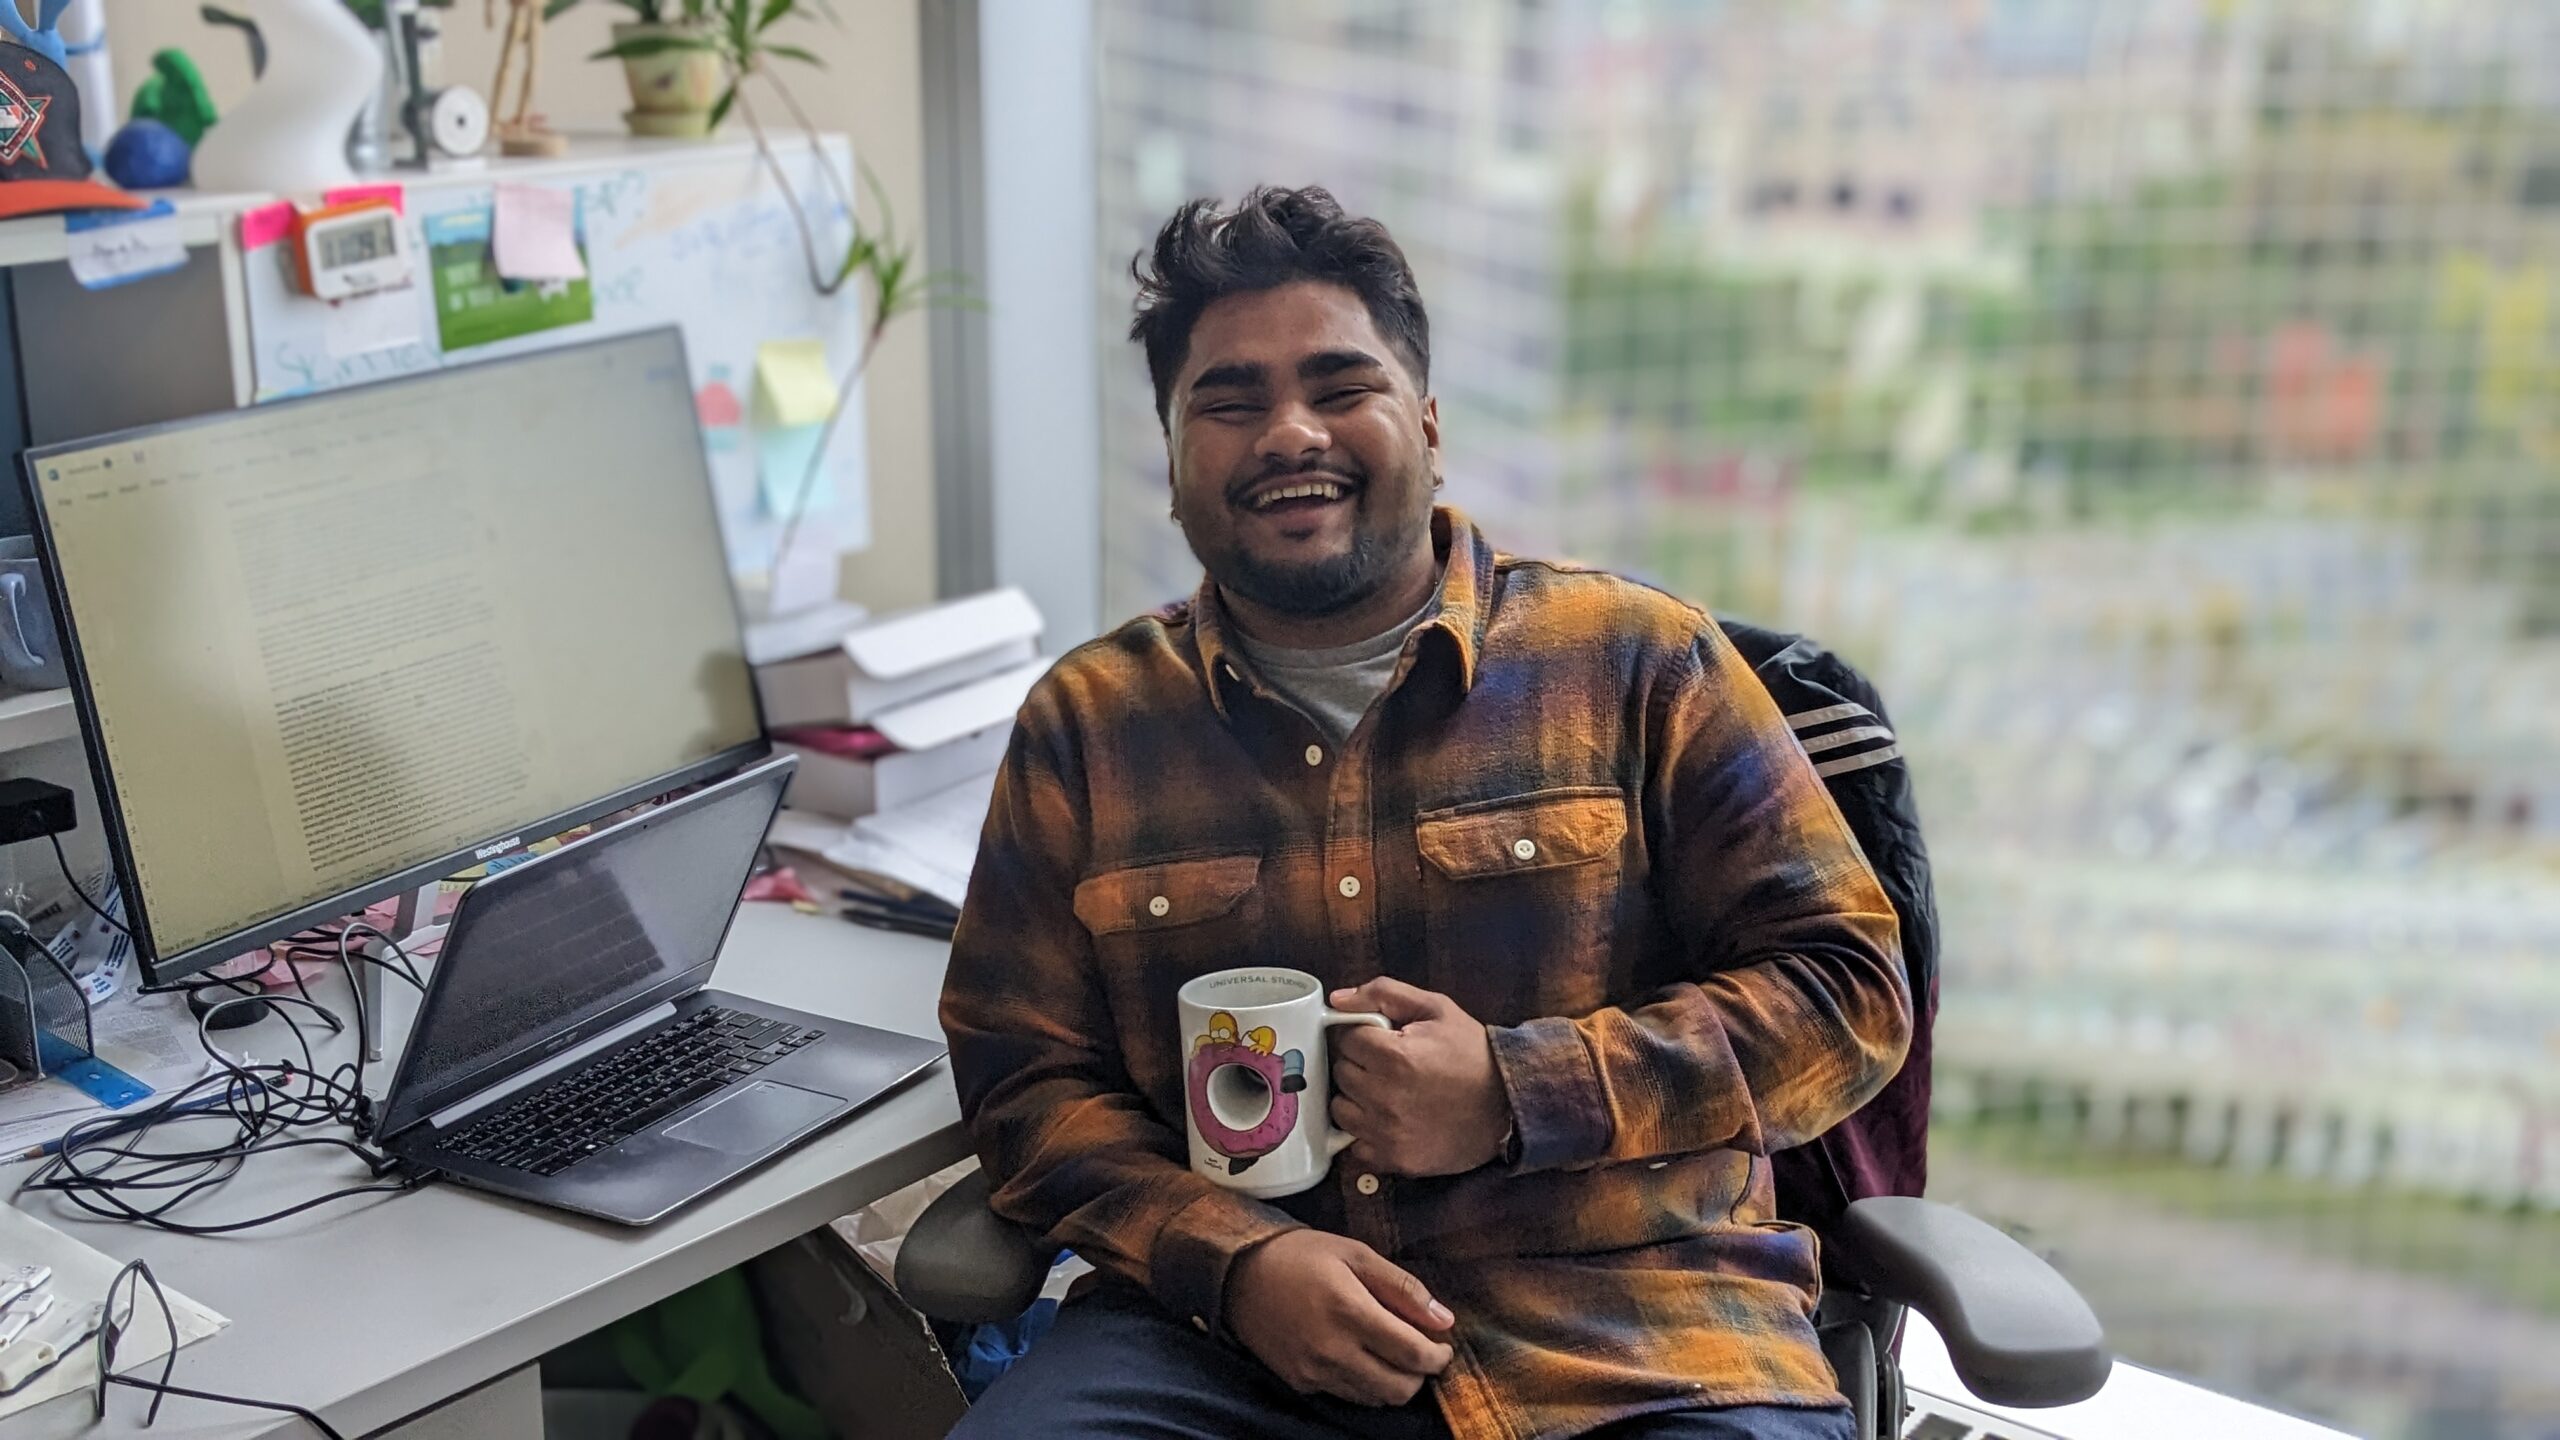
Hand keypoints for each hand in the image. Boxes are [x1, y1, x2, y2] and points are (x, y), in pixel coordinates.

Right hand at [1226, 1229, 1454, 1405]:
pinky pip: (1347, 1395)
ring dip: (1393, 1381)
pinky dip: (1364, 1384)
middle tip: (1419, 1351)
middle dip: (1420, 1374)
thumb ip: (1403, 1287)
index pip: (1413, 1355)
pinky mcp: (1300, 1382)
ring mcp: (1314, 1371)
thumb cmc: (1300, 1255)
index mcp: (1350, 1312)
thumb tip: (1444, 1319)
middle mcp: (1332, 1350)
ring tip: (1390, 1352)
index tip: (1443, 1347)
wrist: (1238, 1273)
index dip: (1438, 1356)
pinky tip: (1359, 1356)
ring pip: (1375, 1398)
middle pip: (1399, 1389)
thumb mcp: (1355, 1253)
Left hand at [1328, 978, 1511, 1176]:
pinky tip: (1390, 1120)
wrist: (1509, 1104)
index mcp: (1393, 1056)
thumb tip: (1338, 1000)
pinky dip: (1367, 1133)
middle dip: (1360, 1064)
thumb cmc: (1473, 1053)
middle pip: (1341, 1074)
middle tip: (1388, 1065)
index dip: (1362, 1036)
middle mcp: (1384, 1097)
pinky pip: (1357, 1145)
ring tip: (1386, 1091)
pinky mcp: (1395, 1159)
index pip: (1345, 1040)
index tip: (1380, 1040)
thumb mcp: (1436, 1008)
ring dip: (1357, 1099)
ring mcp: (1388, 1133)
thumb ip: (1383, 993)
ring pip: (1341, 1110)